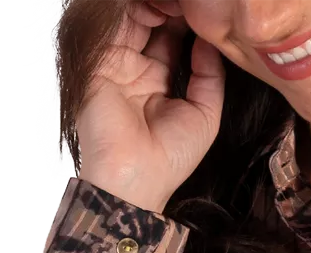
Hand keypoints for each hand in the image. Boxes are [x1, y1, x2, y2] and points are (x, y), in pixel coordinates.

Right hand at [76, 0, 224, 213]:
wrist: (134, 178)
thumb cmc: (170, 158)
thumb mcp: (205, 116)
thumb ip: (210, 77)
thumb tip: (210, 42)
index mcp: (158, 81)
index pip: (171, 37)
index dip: (187, 22)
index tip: (206, 14)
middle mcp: (136, 69)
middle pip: (152, 22)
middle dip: (173, 10)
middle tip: (193, 5)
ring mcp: (117, 63)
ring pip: (134, 18)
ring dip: (158, 7)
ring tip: (180, 5)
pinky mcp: (100, 62)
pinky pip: (115, 24)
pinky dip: (135, 11)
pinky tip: (159, 8)